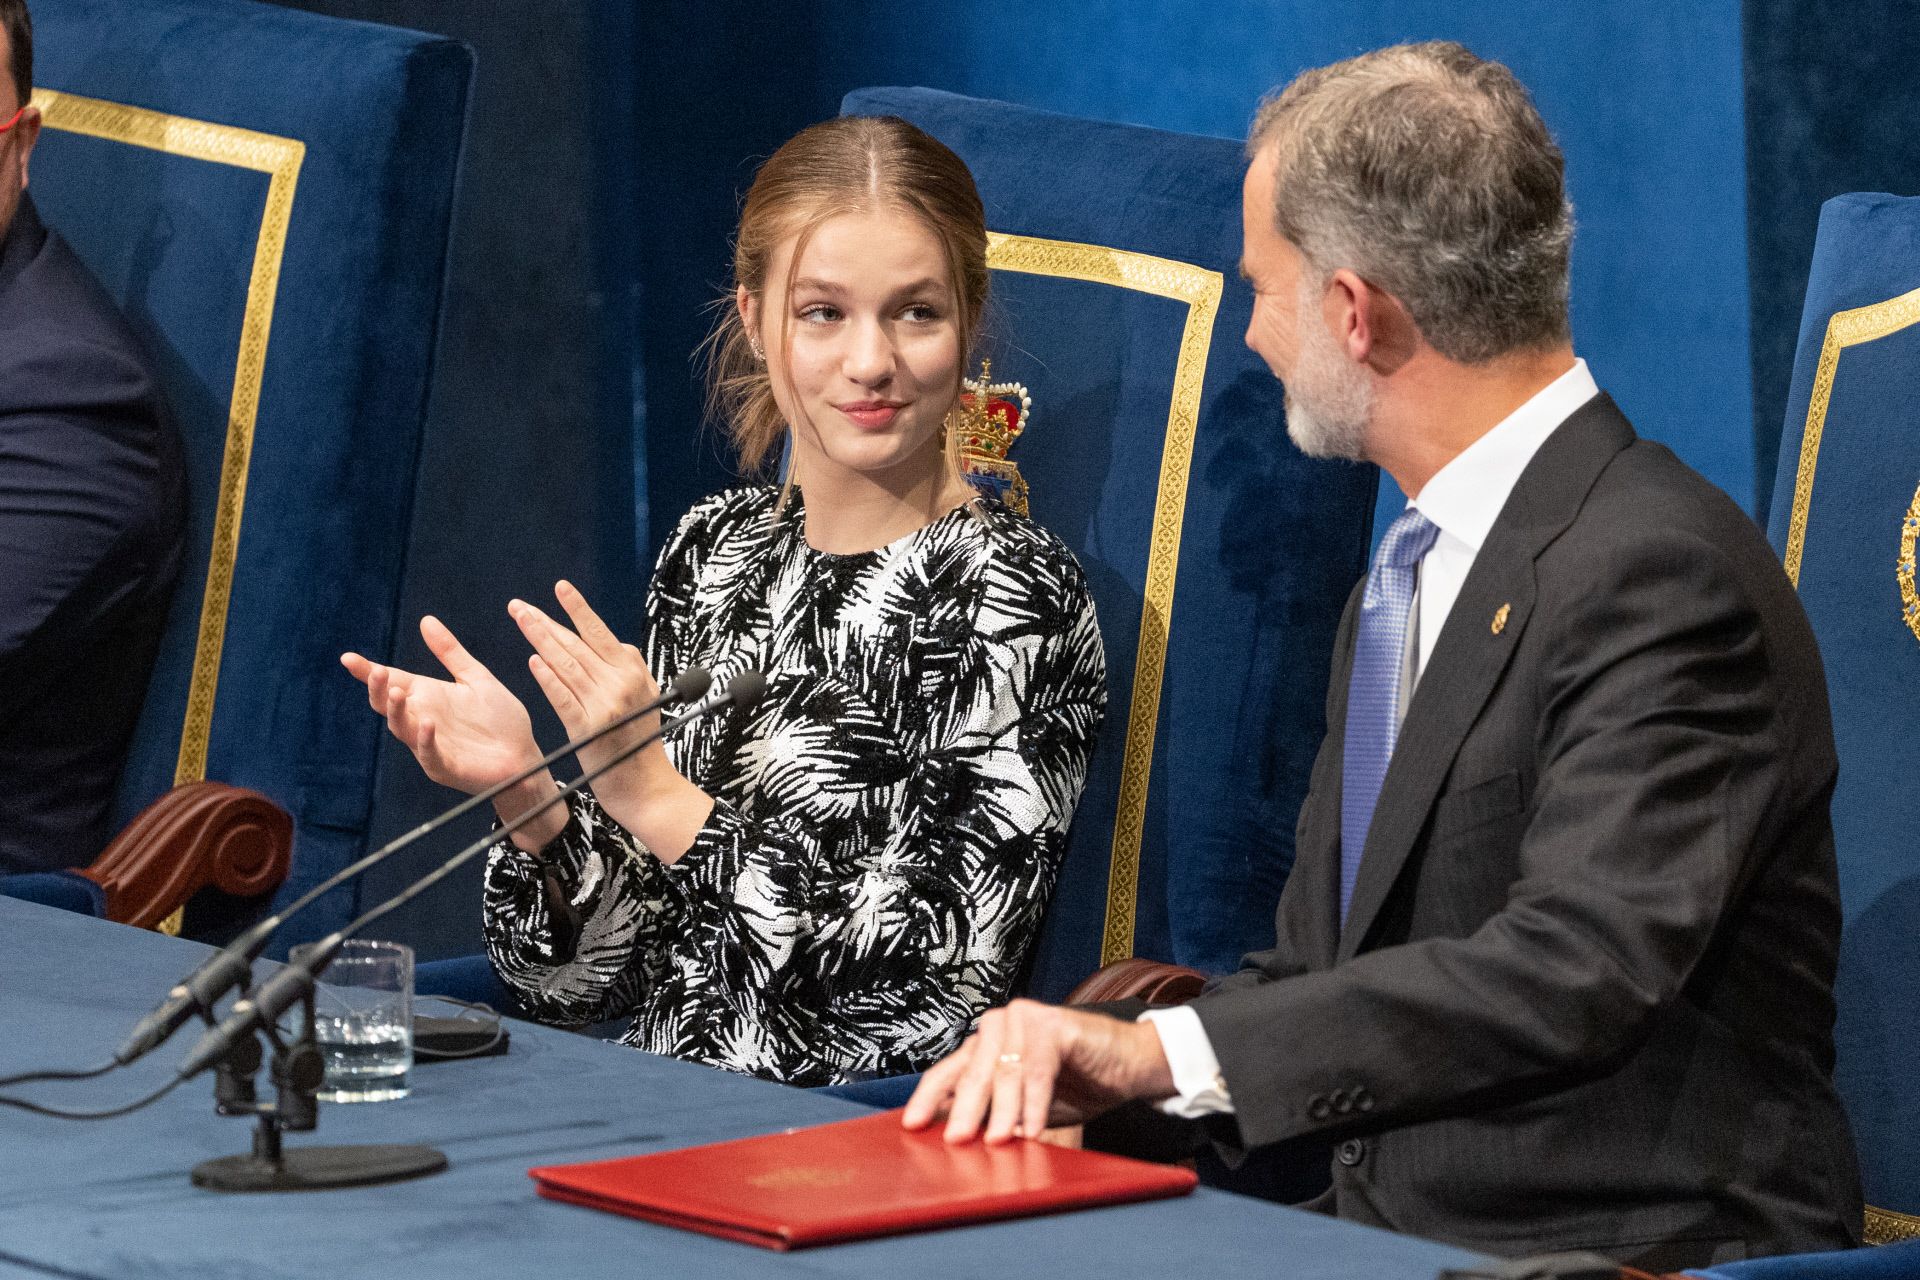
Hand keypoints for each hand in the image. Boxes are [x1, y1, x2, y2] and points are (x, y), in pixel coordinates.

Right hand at [342, 615, 543, 795]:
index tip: (348, 658)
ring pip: (402, 728)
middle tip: (377, 672)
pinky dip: (425, 739)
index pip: (392, 681)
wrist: (524, 755)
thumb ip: (450, 653)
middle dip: (378, 689)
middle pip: (388, 705)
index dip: (368, 671)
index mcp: (427, 697)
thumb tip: (426, 620)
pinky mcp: (446, 766)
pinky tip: (427, 723)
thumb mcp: (475, 679)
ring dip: (397, 711)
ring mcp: (430, 745)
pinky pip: (429, 753)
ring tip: (397, 691)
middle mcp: (422, 719)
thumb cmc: (500, 720)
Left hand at [509, 581, 669, 800]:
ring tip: (521, 620)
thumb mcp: (645, 698)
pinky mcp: (589, 728)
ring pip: (566, 664)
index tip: (560, 588)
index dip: (578, 609)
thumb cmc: (641, 743)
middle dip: (546, 621)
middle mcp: (621, 683)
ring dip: (541, 639)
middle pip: (577, 644)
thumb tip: (607, 641)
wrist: (645, 787)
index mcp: (634, 671)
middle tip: (520, 606)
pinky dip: (548, 678)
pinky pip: (563, 697)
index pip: (600, 633)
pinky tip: (533, 661)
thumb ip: (627, 670)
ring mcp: (605, 704)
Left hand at [902, 999, 1177, 1143]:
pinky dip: (1035, 1102)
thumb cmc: (1076, 1083)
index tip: (911, 1126)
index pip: (947, 1072)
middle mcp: (997, 1026)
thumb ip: (991, 1114)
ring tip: (998, 1142)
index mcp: (984, 1046)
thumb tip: (954, 1138)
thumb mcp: (1024, 1107)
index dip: (928, 1099)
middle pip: (972, 1073)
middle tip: (956, 1141)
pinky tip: (1032, 1128)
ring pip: (1004, 1071)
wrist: (1129, 1064)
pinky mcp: (1053, 1023)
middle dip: (964, 1111)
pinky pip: (1037, 1068)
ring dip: (1002, 1112)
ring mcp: (1023, 1020)